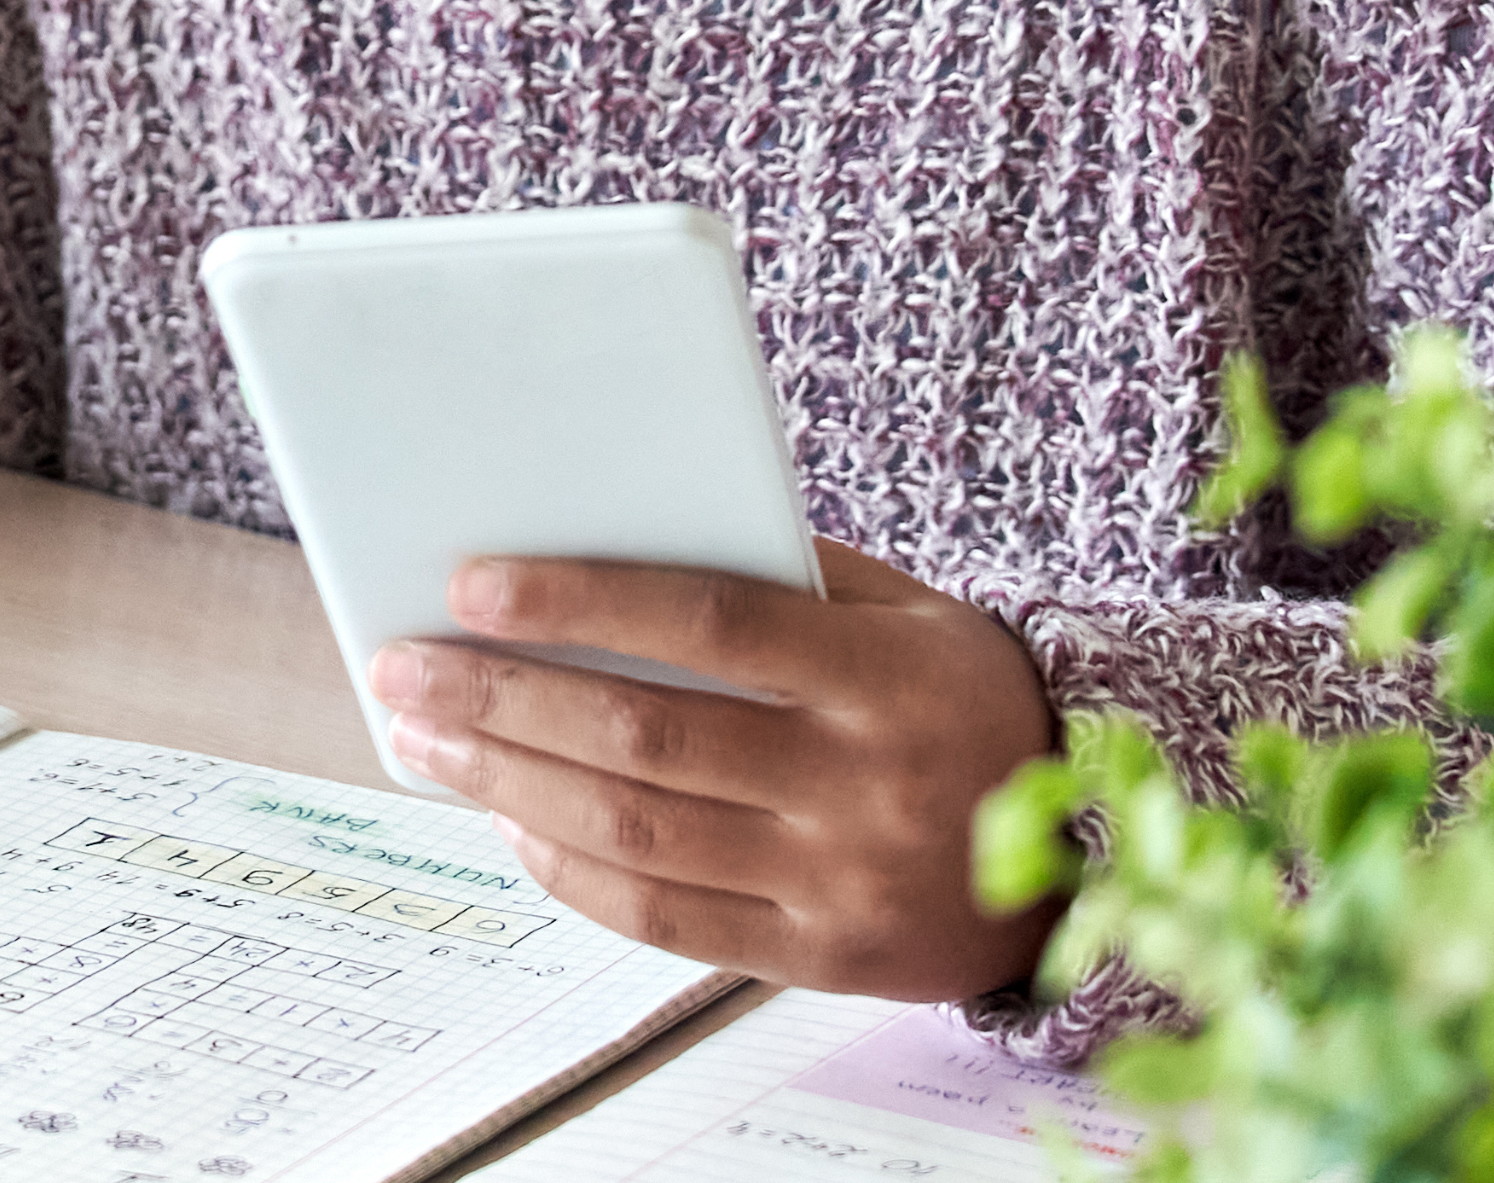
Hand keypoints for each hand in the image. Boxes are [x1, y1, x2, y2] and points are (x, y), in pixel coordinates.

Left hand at [365, 540, 1058, 1001]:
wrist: (1090, 853)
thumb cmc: (956, 698)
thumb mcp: (902, 610)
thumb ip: (776, 575)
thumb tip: (601, 536)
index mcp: (884, 673)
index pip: (708, 620)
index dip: (580, 600)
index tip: (471, 584)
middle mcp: (864, 781)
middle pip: (647, 733)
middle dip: (502, 697)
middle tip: (403, 668)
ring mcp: (843, 879)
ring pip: (638, 829)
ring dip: (508, 780)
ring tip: (425, 739)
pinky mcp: (822, 956)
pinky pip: (666, 918)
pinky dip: (571, 870)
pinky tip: (509, 819)